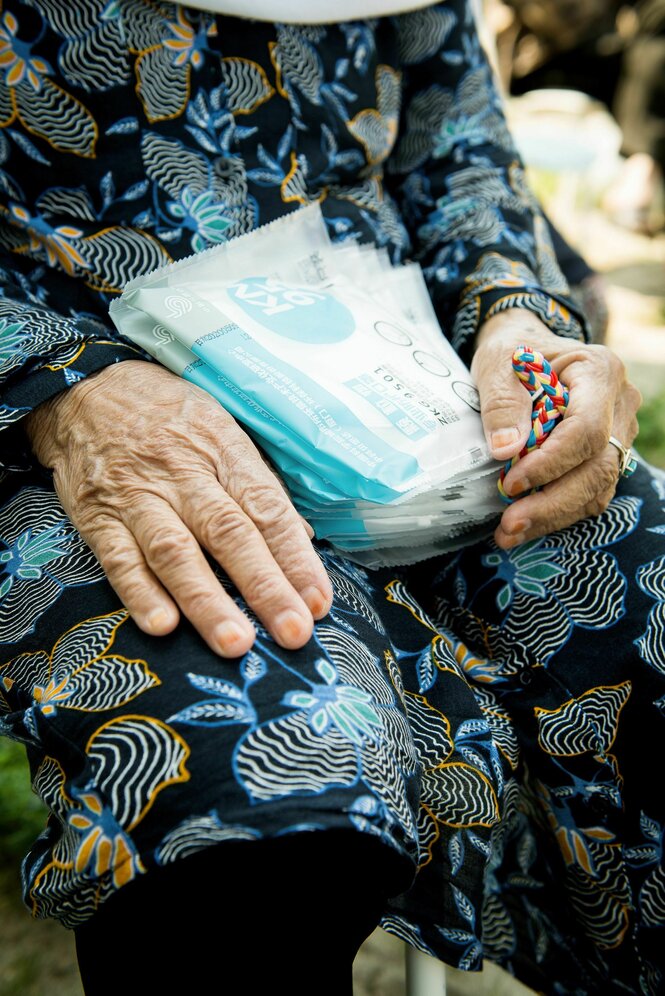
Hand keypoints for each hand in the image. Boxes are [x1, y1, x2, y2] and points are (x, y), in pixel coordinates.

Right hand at [25, 360, 332, 656]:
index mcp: (225, 450)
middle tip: (293, 632)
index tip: (318, 602)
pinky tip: (162, 626)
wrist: (86, 390)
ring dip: (206, 601)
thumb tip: (304, 537)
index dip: (296, 558)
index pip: (268, 509)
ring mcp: (139, 496)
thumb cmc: (169, 416)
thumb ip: (259, 484)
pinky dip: (140, 593)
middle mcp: (184, 473)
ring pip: (176, 552)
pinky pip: (119, 558)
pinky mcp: (97, 515)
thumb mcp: (222, 429)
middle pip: (230, 534)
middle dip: (264, 587)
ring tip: (235, 643)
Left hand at [471, 311, 641, 548]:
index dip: (551, 463)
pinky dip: (558, 513)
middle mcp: (619, 405)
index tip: (510, 483)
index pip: (586, 429)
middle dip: (553, 503)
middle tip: (509, 526)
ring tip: (508, 534)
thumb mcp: (498, 364)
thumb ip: (502, 402)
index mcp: (599, 372)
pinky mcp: (607, 456)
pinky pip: (591, 492)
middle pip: (599, 467)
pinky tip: (524, 525)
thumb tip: (505, 449)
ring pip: (599, 487)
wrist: (527, 353)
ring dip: (554, 515)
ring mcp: (620, 433)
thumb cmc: (513, 354)